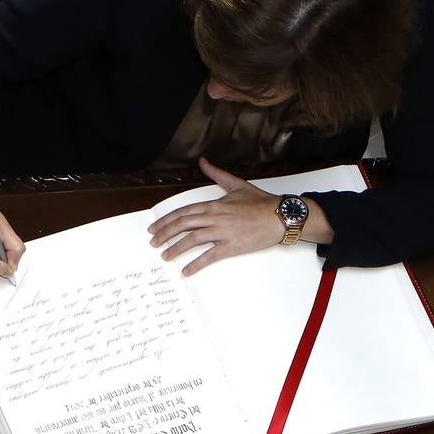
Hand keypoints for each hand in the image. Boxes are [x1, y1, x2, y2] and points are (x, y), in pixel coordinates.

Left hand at [148, 157, 282, 275]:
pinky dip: (196, 264)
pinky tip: (186, 271)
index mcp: (214, 204)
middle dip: (165, 234)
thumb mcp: (236, 184)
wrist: (281, 215)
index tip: (154, 227)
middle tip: (153, 243)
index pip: (183, 212)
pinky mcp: (233, 246)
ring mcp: (223, 232)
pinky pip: (210, 256)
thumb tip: (203, 161)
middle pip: (183, 225)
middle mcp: (216, 217)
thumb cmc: (261, 202)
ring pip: (193, 240)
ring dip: (176, 248)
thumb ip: (216, 174)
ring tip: (165, 256)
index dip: (166, 220)